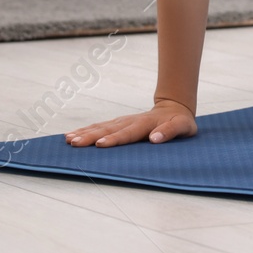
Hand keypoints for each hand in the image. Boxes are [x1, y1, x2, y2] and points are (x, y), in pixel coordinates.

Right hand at [64, 100, 196, 147]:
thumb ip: (170, 131)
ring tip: (69, 140)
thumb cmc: (180, 122)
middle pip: (108, 129)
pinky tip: (72, 136)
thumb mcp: (183, 127)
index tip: (100, 144)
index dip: (114, 139)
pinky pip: (99, 126)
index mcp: (145, 124)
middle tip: (75, 143)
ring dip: (84, 133)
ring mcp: (122, 121)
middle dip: (91, 136)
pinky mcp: (118, 123)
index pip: (128, 133)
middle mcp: (130, 121)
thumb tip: (155, 138)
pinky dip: (85, 130)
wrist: (173, 108)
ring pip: (100, 126)